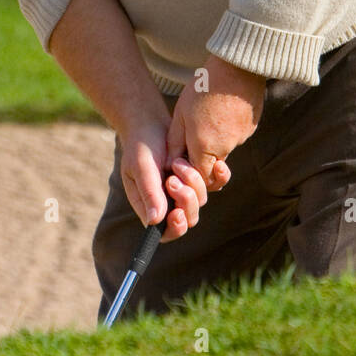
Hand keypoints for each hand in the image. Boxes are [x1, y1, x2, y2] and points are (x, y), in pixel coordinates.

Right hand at [117, 117, 209, 244]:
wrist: (150, 123)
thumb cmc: (140, 146)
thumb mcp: (141, 166)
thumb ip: (149, 192)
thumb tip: (155, 221)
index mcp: (150, 206)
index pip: (165, 232)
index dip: (175, 227)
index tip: (177, 212)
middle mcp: (168, 203)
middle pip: (188, 219)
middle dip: (186, 201)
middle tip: (174, 179)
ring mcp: (184, 191)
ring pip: (200, 201)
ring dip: (193, 182)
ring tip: (177, 162)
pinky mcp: (197, 178)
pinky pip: (213, 185)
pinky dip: (216, 177)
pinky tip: (215, 164)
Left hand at [166, 55, 265, 189]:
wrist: (237, 67)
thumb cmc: (204, 87)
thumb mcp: (181, 114)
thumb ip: (175, 142)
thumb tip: (170, 164)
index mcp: (205, 147)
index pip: (200, 177)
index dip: (191, 172)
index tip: (183, 157)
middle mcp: (226, 147)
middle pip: (214, 165)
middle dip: (203, 156)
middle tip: (195, 131)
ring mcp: (242, 137)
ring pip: (225, 148)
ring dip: (215, 137)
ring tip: (209, 109)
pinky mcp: (252, 127)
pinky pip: (236, 134)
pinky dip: (228, 127)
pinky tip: (222, 106)